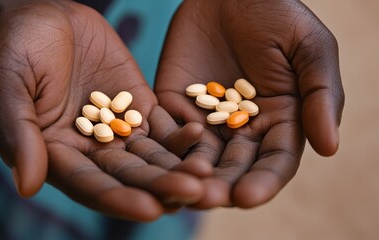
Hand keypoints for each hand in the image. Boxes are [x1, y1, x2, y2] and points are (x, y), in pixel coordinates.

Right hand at [0, 0, 206, 220]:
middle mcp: (91, 150)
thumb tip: (28, 187)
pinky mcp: (139, 106)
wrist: (46, 15)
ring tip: (208, 173)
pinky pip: (163, 125)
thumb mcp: (5, 85)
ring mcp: (118, 129)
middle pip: (129, 176)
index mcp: (55, 155)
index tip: (150, 210)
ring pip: (152, 156)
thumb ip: (17, 133)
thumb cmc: (14, 48)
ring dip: (179, 167)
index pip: (88, 186)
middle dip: (161, 186)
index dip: (119, 199)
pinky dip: (181, 133)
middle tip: (194, 193)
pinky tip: (201, 134)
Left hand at [155, 0, 343, 208]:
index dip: (263, 181)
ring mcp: (206, 119)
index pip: (274, 160)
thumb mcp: (310, 49)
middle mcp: (242, 128)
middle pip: (234, 165)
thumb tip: (330, 148)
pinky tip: (159, 158)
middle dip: (222, 184)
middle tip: (209, 198)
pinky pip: (168, 130)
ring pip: (199, 155)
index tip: (248, 197)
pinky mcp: (175, 105)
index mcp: (279, 121)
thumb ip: (320, 95)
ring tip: (184, 188)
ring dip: (191, 173)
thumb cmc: (278, 15)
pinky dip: (165, 145)